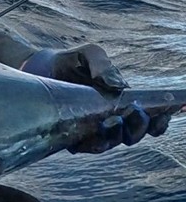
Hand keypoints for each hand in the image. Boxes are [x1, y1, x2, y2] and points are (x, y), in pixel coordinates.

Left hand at [21, 44, 170, 152]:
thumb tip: (119, 86)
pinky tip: (91, 129)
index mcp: (123, 103)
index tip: (163, 114)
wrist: (37, 66)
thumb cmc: (70, 61)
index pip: (150, 120)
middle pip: (134, 135)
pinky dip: (91, 141)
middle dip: (139, 127)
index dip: (160, 121)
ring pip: (110, 143)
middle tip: (135, 112)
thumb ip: (104, 65)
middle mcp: (110, 120)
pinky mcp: (69, 135)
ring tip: (112, 121)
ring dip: (116, 136)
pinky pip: (84, 146)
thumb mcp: (90, 55)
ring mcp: (90, 129)